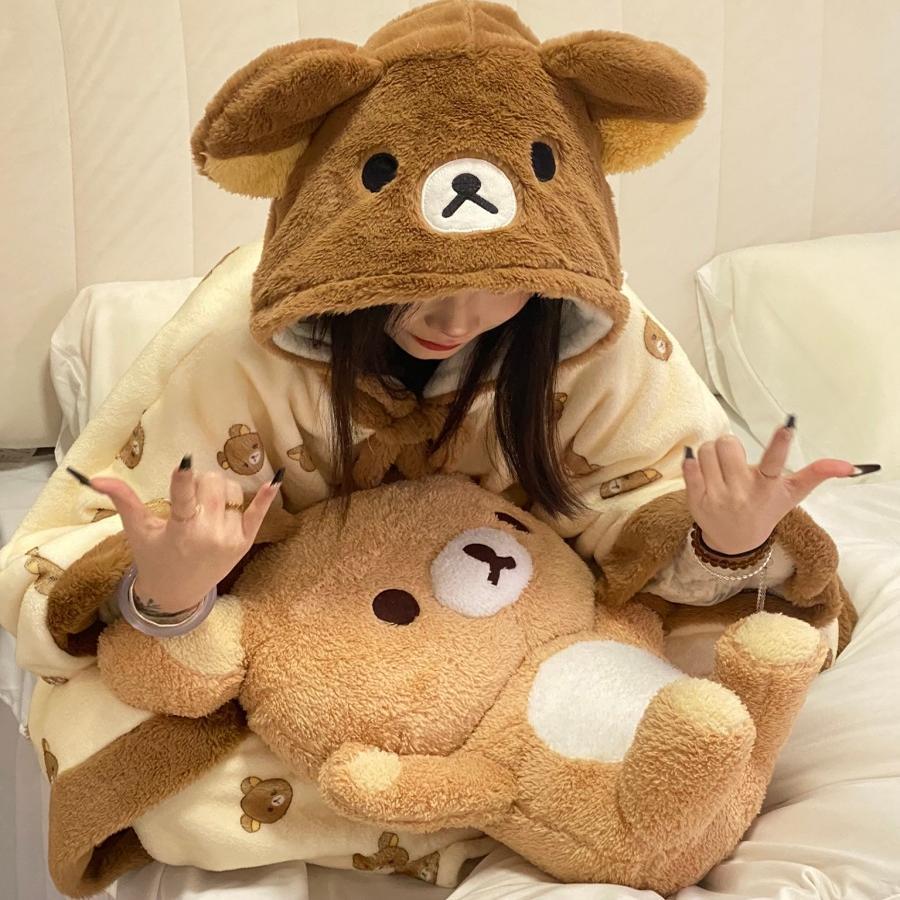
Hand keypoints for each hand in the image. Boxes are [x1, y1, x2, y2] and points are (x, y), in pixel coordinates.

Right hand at [86, 456, 282, 611]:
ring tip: (204, 507)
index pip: (181, 499)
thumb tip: (95, 477)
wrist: (178, 593)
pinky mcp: (245, 541)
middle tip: (189, 496)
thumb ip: (122, 500)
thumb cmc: (154, 556)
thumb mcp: (137, 529)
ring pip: (231, 492)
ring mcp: (229, 538)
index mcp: (179, 530)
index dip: (182, 480)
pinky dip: (265, 499)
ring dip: (218, 492)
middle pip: (211, 484)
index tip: (184, 463)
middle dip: (199, 481)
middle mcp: (208, 534)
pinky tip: (275, 481)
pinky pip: (258, 514)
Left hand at [681, 419, 857, 554]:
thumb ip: (816, 474)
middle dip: (729, 445)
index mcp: (768, 488)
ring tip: (719, 466)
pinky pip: (689, 466)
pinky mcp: (697, 500)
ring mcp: (718, 497)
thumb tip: (849, 465)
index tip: (787, 426)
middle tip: (732, 457)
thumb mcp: (792, 494)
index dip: (780, 444)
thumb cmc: (765, 509)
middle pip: (728, 445)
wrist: (735, 542)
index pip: (776, 463)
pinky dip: (693, 461)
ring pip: (706, 450)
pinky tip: (701, 469)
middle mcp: (743, 493)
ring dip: (711, 452)